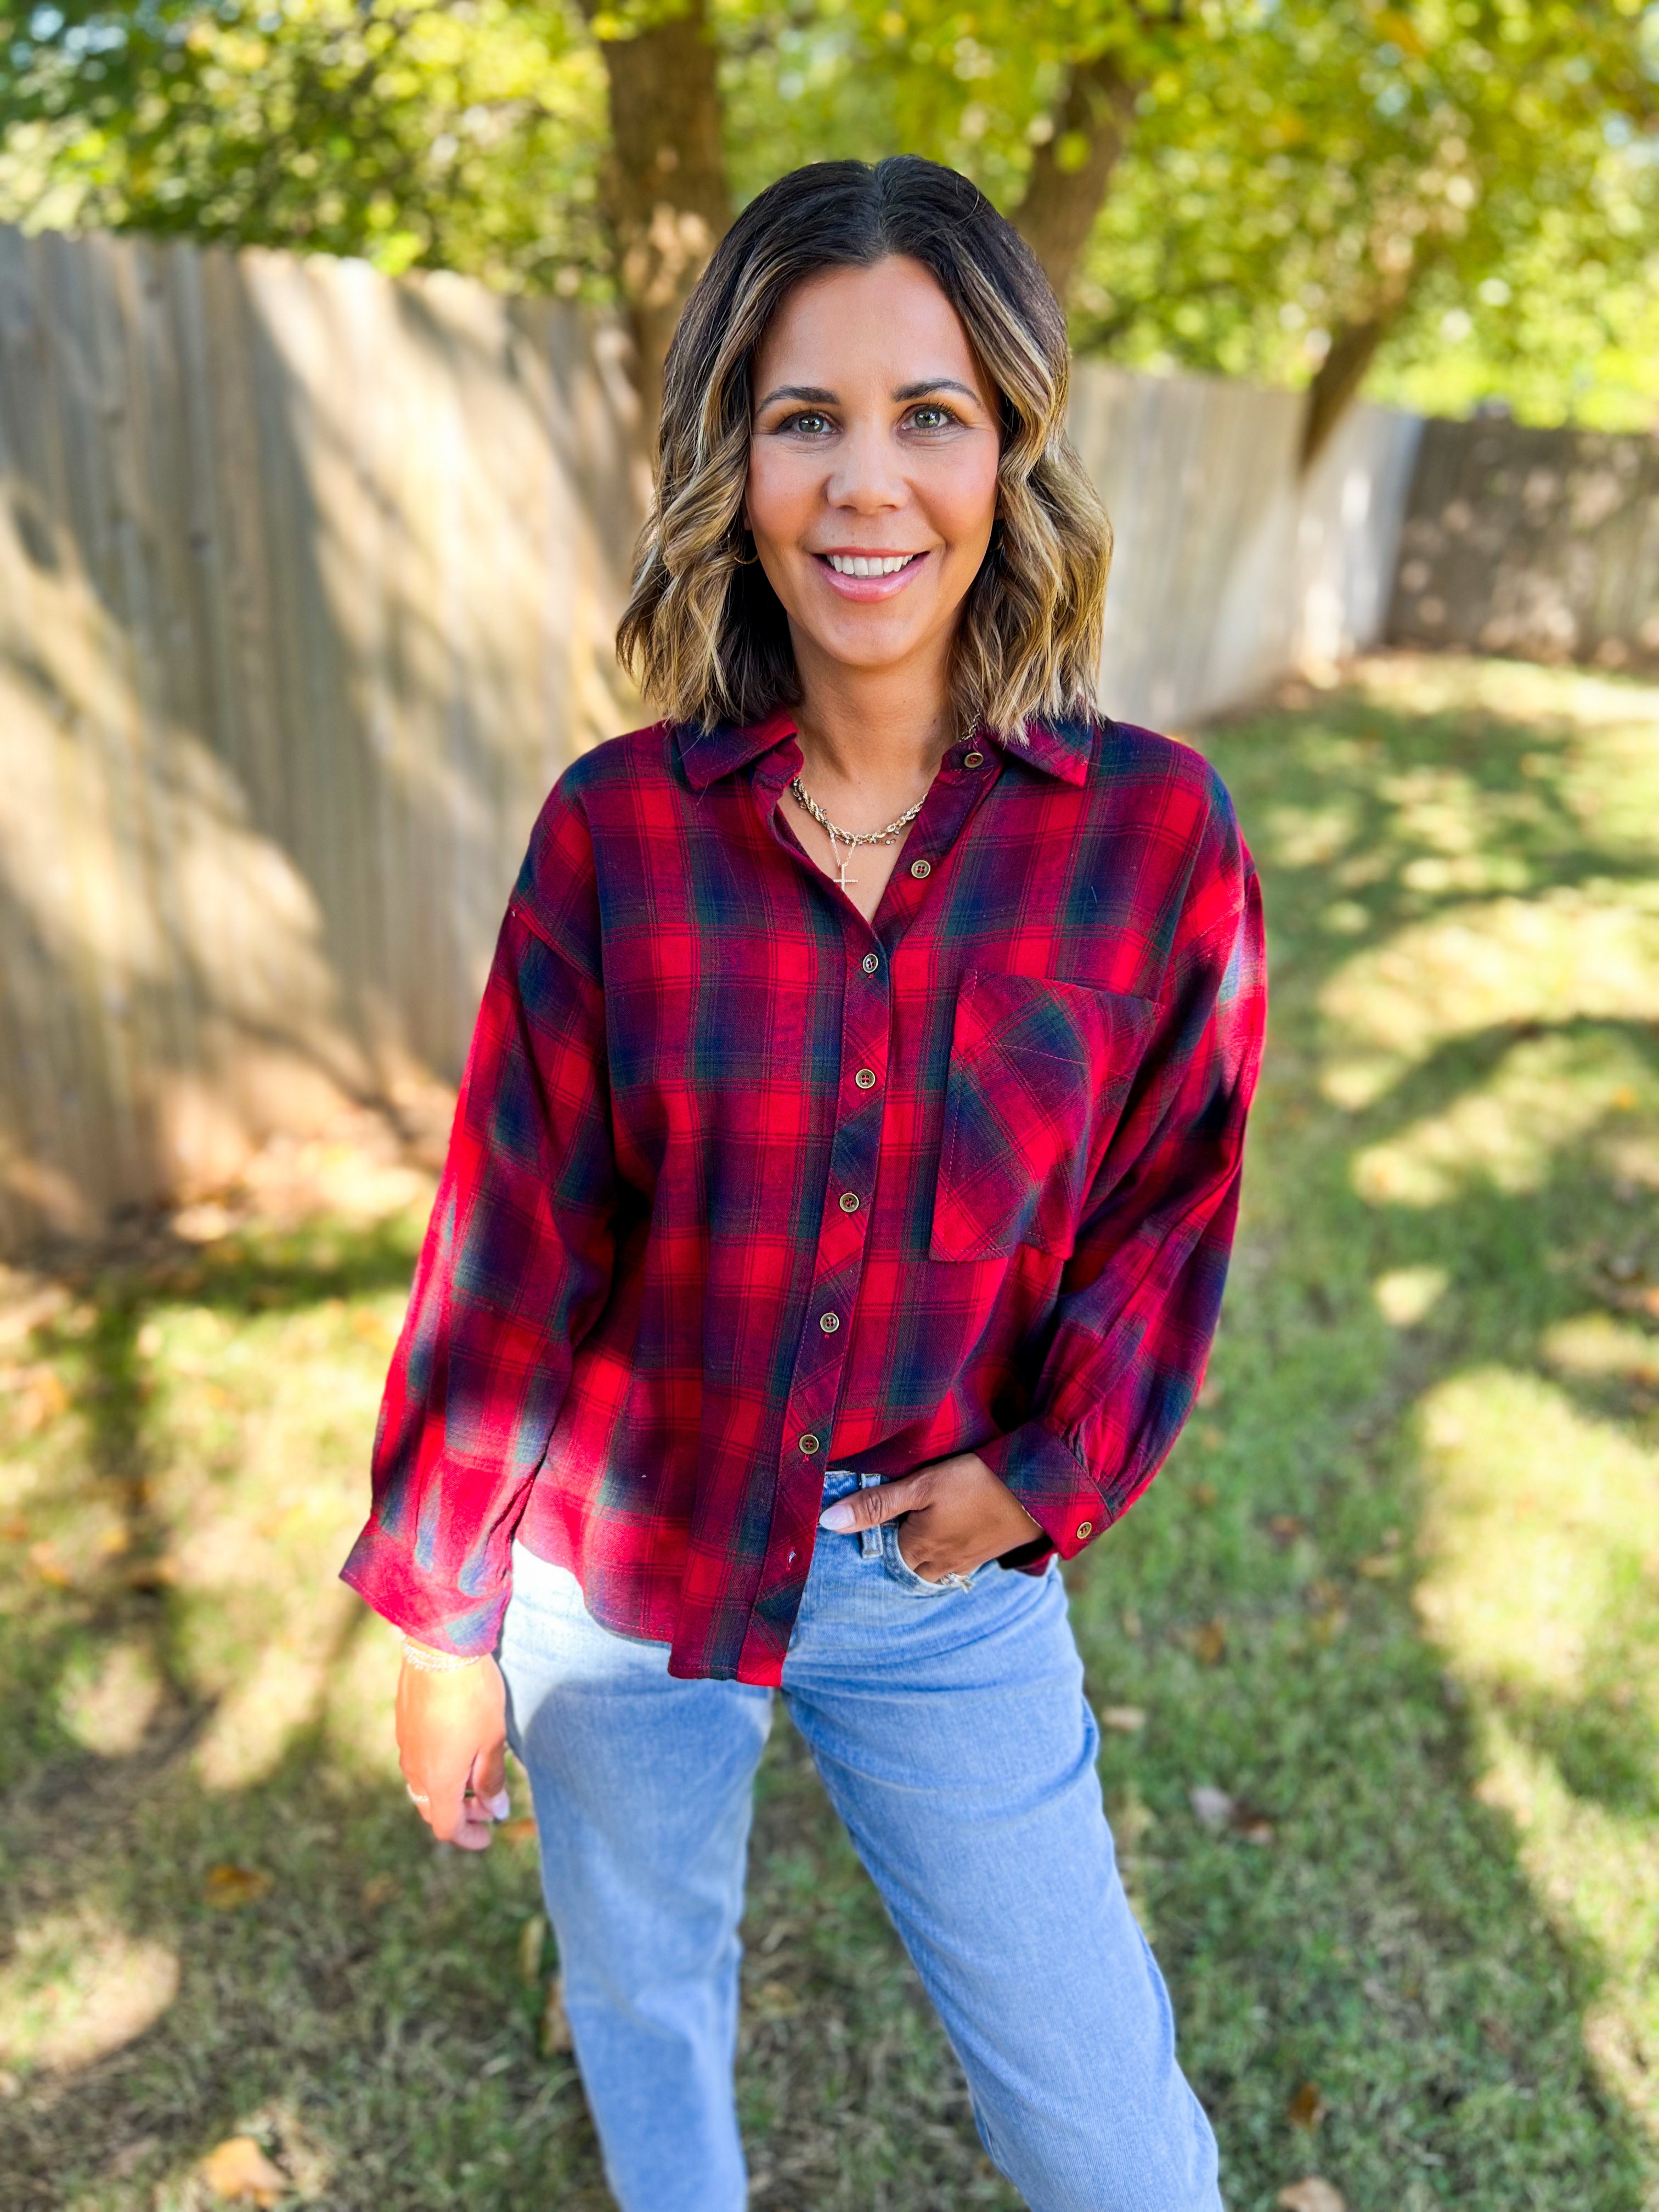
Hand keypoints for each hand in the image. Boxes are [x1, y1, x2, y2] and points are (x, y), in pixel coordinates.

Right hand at [396, 1652, 509, 1850]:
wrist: (439, 1648)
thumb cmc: (472, 1696)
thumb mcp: (492, 1740)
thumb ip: (491, 1779)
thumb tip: (494, 1809)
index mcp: (437, 1781)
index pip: (446, 1827)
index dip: (468, 1837)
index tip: (488, 1835)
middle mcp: (415, 1768)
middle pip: (431, 1808)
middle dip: (461, 1812)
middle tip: (488, 1803)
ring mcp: (405, 1744)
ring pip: (422, 1783)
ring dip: (448, 1788)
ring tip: (476, 1773)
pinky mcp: (403, 1722)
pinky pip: (417, 1758)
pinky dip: (438, 1765)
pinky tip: (459, 1745)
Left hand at [818, 1452, 1043, 1581]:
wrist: (1039, 1488)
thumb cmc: (977, 1482)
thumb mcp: (921, 1485)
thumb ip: (876, 1504)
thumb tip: (827, 1522)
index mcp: (918, 1549)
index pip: (881, 1555)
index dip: (872, 1537)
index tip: (869, 1515)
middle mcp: (939, 1564)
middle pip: (905, 1567)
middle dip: (895, 1550)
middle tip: (888, 1522)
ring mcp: (965, 1562)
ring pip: (930, 1568)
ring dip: (919, 1554)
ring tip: (915, 1526)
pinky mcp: (985, 1555)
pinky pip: (954, 1564)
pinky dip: (943, 1553)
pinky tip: (947, 1532)